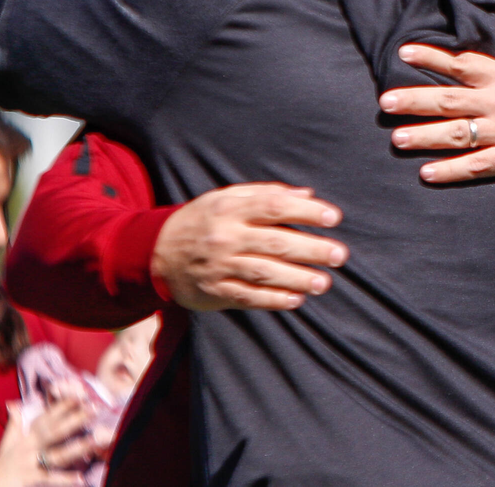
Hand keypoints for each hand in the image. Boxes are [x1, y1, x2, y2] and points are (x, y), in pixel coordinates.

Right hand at [0, 400, 96, 486]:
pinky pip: (50, 477)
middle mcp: (30, 446)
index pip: (47, 417)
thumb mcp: (7, 439)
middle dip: (75, 420)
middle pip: (55, 431)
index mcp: (27, 435)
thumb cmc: (0, 461)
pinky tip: (81, 477)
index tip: (80, 395)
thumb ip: (15, 420)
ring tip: (95, 440)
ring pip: (57, 453)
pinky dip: (65, 478)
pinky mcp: (30, 477)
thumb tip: (14, 402)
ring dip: (76, 447)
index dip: (63, 406)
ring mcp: (31, 462)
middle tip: (95, 409)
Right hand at [151, 183, 347, 311]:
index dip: (306, 211)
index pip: (274, 206)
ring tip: (324, 282)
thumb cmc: (202, 220)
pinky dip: (274, 299)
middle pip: (275, 242)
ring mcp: (219, 266)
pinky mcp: (215, 291)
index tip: (333, 218)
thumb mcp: (227, 198)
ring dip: (298, 278)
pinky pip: (249, 297)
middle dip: (311, 249)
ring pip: (265, 272)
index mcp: (230, 207)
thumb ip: (267, 194)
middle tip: (339, 255)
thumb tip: (307, 194)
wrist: (155, 252)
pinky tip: (297, 299)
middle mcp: (225, 236)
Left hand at [378, 14, 494, 182]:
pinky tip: (427, 174)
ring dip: (424, 137)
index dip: (431, 58)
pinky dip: (450, 171)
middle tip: (384, 103)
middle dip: (414, 101)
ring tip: (396, 139)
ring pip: (455, 135)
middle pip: (448, 101)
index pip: (461, 64)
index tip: (403, 54)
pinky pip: (475, 166)